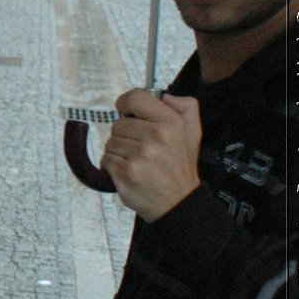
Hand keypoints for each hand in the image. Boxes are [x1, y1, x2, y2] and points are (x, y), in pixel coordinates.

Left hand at [100, 90, 201, 221]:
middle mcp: (155, 137)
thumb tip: (167, 96)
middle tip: (142, 149)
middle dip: (125, 135)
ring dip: (119, 152)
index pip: (134, 98)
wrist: (177, 202)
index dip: (126, 104)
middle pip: (118, 124)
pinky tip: (129, 171)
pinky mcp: (125, 172)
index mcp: (171, 123)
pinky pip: (105, 159)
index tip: (127, 112)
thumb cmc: (179, 167)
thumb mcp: (192, 133)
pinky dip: (112, 165)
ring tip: (137, 162)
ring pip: (110, 142)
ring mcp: (139, 155)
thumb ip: (186, 108)